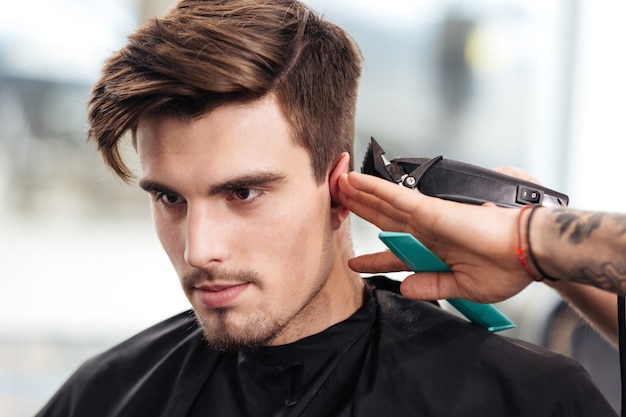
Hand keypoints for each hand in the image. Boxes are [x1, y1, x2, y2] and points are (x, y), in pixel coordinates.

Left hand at [337, 171, 533, 302]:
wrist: (528, 253)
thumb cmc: (506, 269)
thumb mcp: (463, 286)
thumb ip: (432, 285)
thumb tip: (404, 289)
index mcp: (435, 251)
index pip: (396, 255)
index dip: (373, 259)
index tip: (354, 263)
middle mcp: (427, 232)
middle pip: (384, 221)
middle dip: (360, 213)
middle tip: (337, 205)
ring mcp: (427, 218)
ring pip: (385, 203)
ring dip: (360, 195)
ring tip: (338, 186)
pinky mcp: (430, 209)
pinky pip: (396, 196)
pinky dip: (374, 188)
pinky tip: (356, 181)